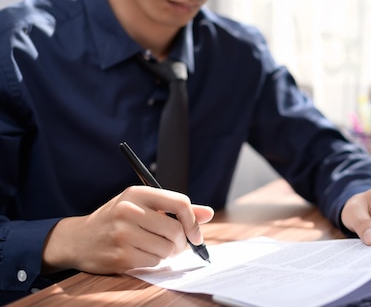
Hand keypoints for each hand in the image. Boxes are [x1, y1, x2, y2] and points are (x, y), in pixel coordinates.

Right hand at [42, 186, 213, 274]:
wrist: (78, 239)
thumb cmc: (117, 219)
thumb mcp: (142, 205)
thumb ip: (176, 209)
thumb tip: (208, 214)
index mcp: (137, 193)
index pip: (180, 203)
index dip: (193, 221)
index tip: (196, 234)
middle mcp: (129, 210)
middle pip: (176, 230)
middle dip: (182, 242)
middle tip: (176, 245)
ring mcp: (122, 234)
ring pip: (167, 248)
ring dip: (168, 253)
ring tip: (157, 248)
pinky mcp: (119, 256)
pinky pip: (154, 262)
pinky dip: (154, 262)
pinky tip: (143, 255)